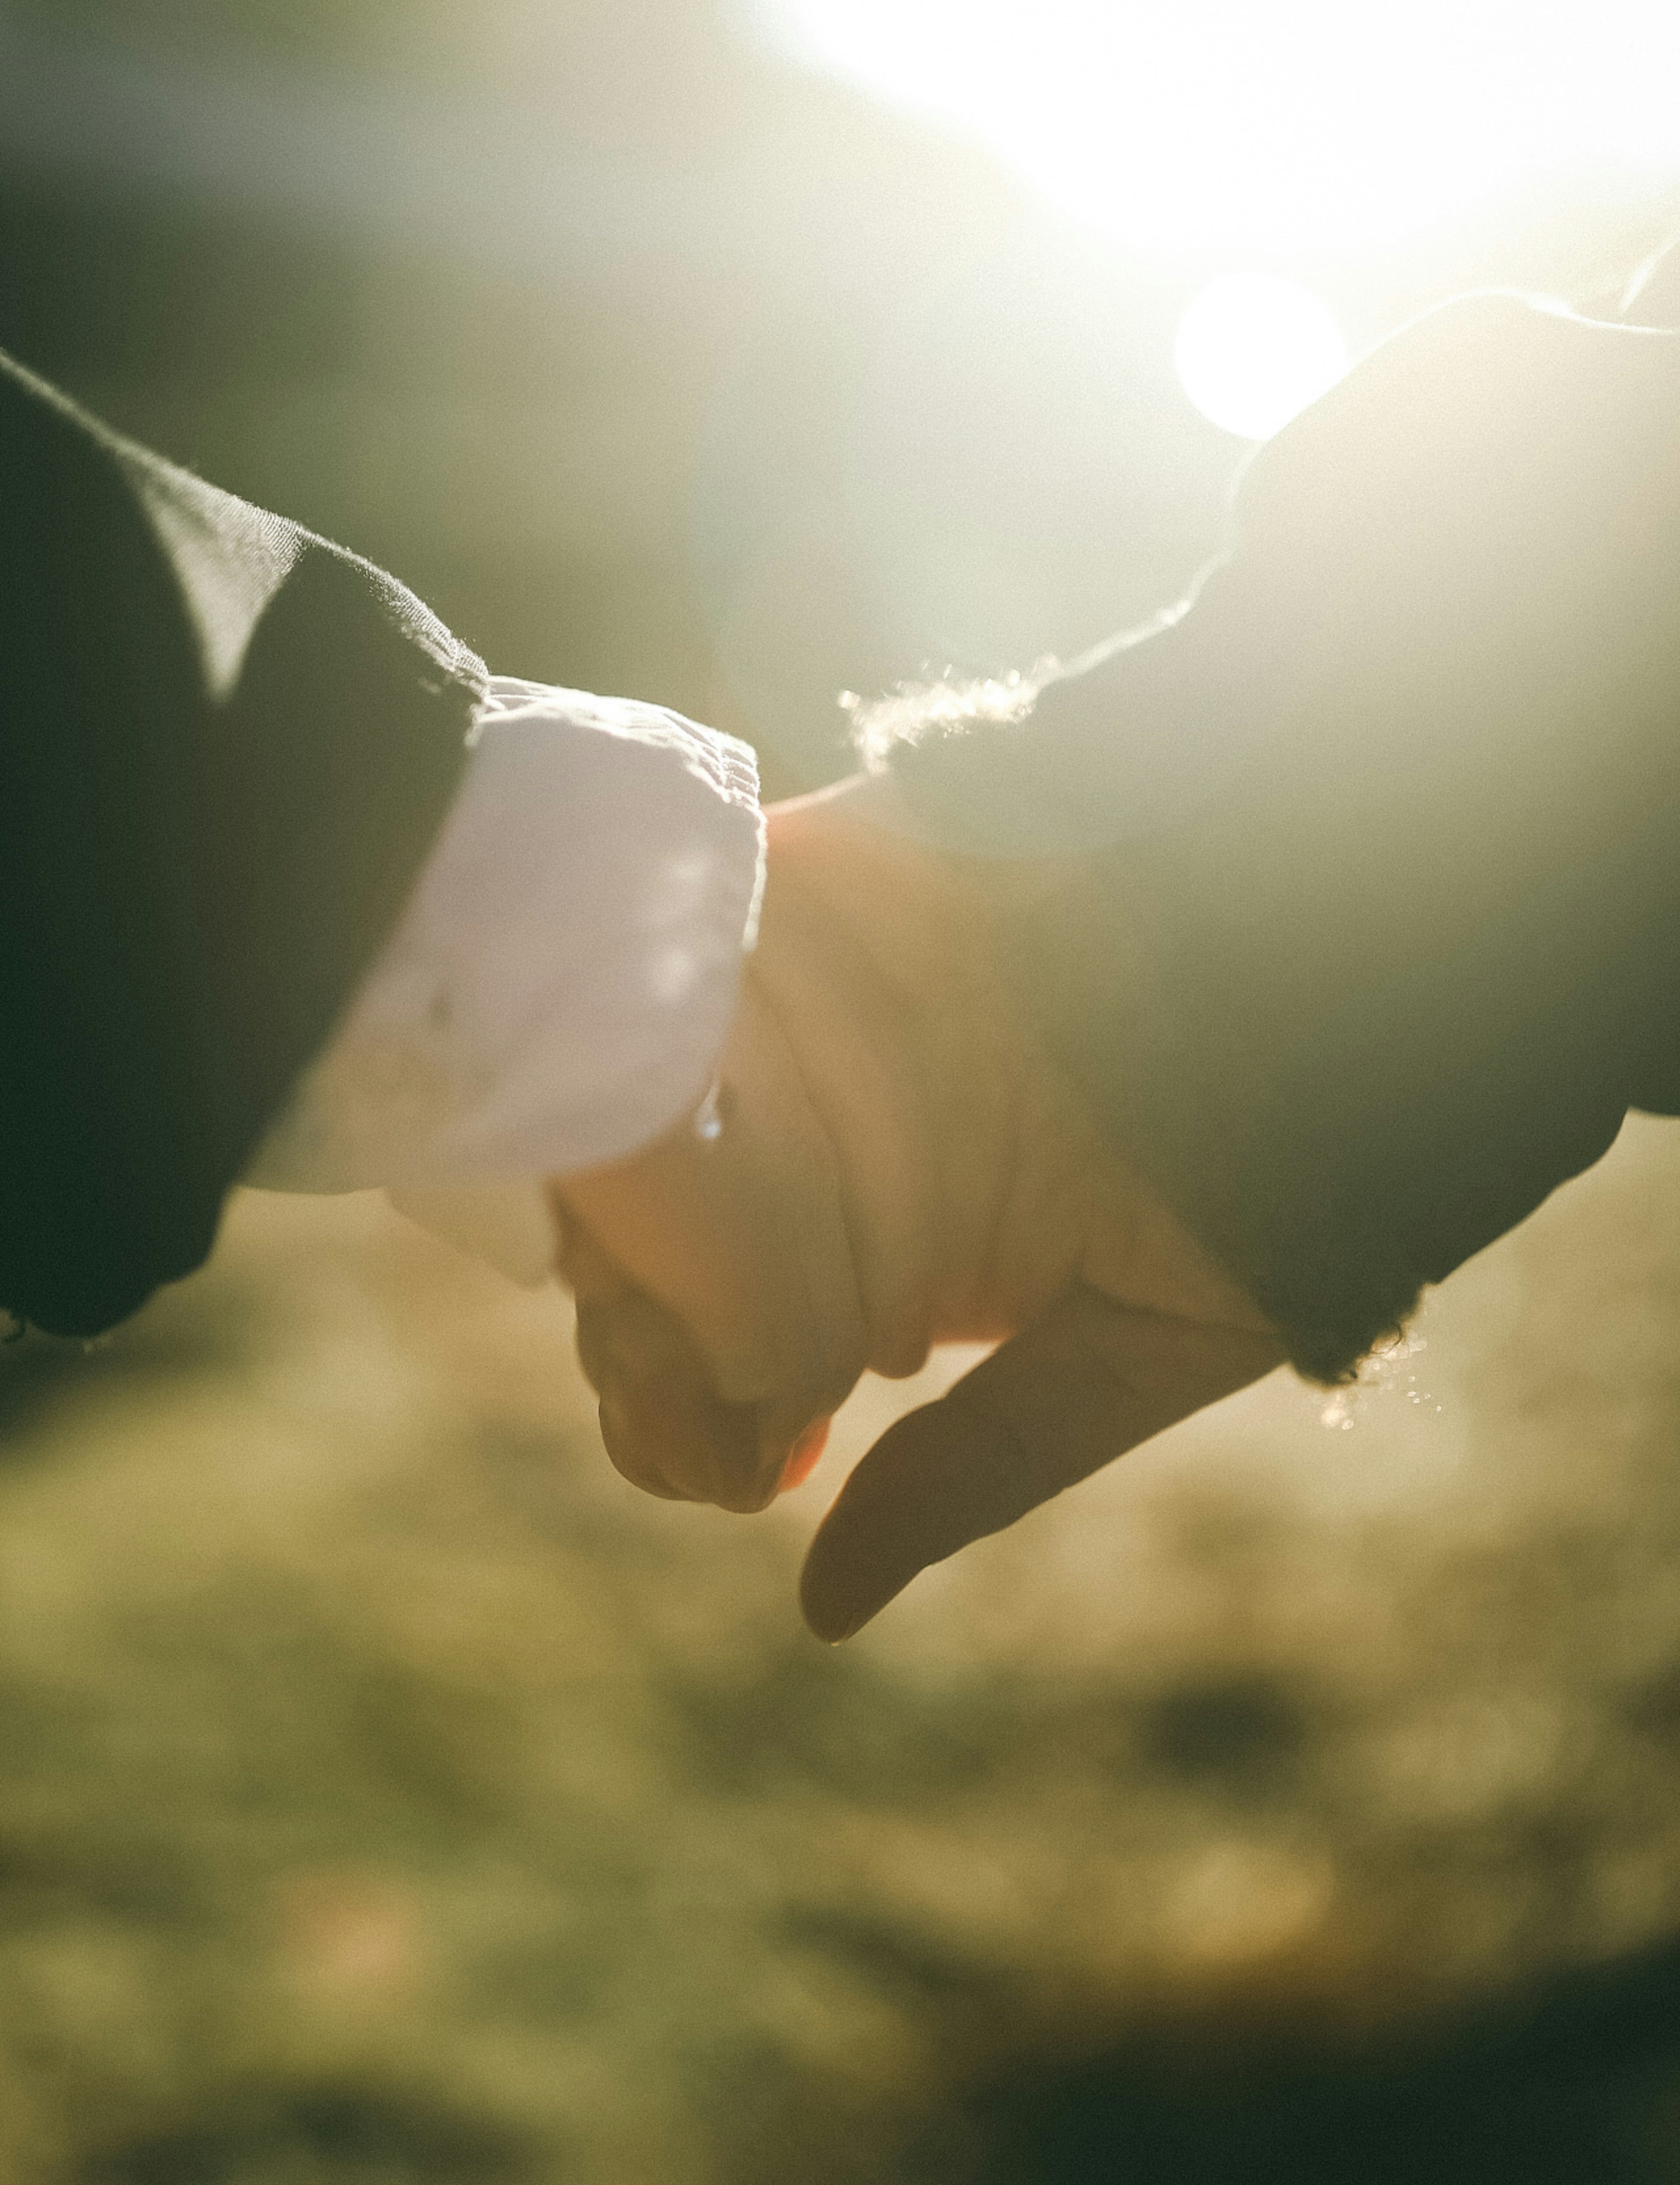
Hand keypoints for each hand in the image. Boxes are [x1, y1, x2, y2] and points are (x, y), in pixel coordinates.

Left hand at [552, 779, 1279, 1626]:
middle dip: (621, 1282)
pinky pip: (677, 926)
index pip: (700, 1339)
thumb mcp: (1124, 1351)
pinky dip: (638, 982)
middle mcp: (822, 1136)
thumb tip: (821, 1614)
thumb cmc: (1253, 1187)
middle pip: (637, 1220)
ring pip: (628, 1087)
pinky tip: (649, 1067)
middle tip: (651, 1325)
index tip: (684, 1424)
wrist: (1343, 975)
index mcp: (873, 1254)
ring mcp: (805, 1006)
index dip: (663, 1393)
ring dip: (607, 1148)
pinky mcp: (813, 876)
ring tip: (634, 1215)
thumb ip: (982, 1464)